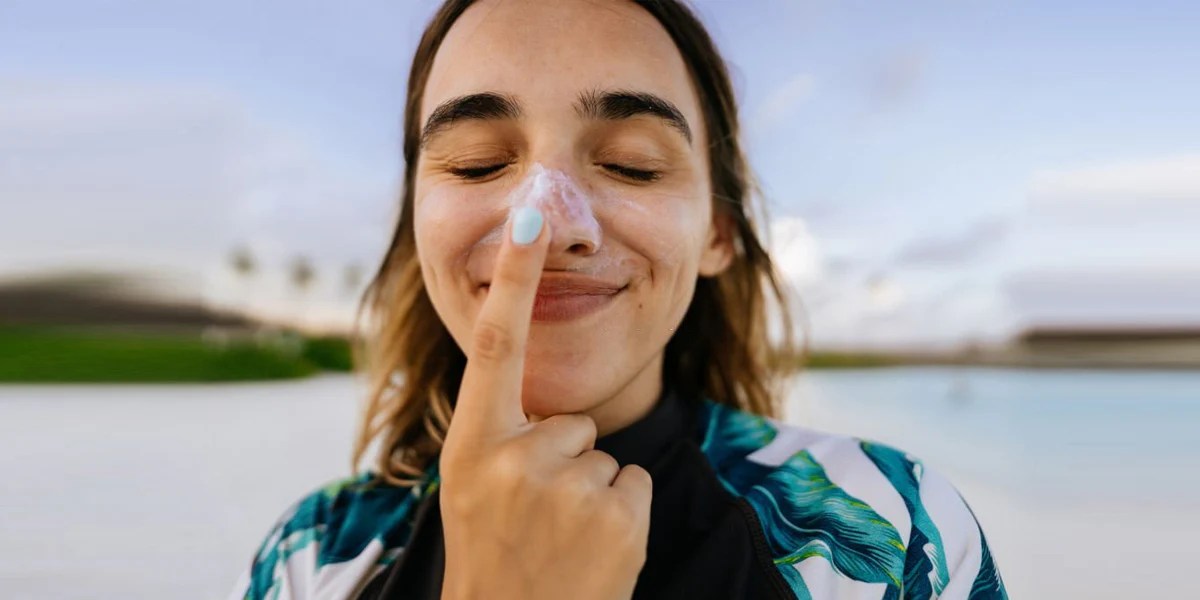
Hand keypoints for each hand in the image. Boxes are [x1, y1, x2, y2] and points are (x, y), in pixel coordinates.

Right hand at [438, 206, 651, 599]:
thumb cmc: (493, 552)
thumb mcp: (469, 486)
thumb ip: (499, 430)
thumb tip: (534, 380)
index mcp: (471, 443)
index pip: (495, 345)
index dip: (512, 277)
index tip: (529, 216)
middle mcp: (512, 458)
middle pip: (573, 419)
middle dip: (565, 459)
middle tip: (536, 516)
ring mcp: (566, 488)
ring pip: (604, 453)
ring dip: (591, 490)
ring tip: (560, 536)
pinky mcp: (617, 514)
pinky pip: (632, 481)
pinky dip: (621, 513)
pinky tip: (591, 548)